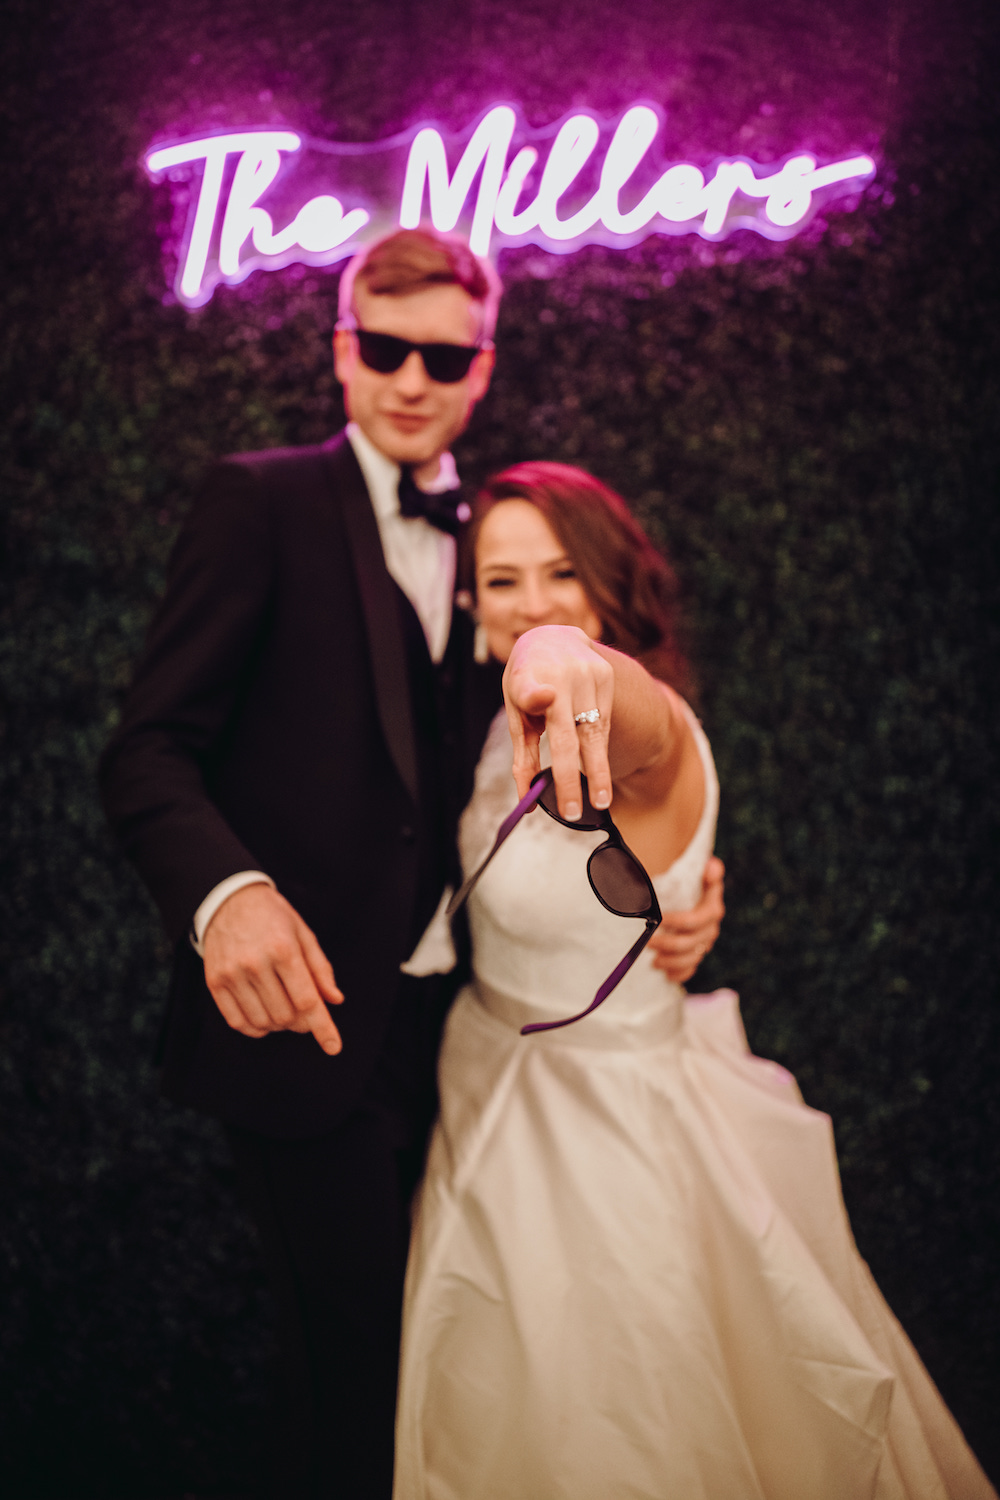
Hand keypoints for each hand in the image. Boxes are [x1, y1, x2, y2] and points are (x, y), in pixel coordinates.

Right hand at [202, 883, 343, 1054]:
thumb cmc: (272, 916)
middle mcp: (256, 963)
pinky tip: (264, 1019)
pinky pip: (237, 1021)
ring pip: (263, 1022)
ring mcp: (232, 974)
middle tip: (303, 1009)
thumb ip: (320, 968)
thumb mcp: (303, 934)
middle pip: (286, 1015)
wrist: (229, 899)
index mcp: (283, 949)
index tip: (333, 1047)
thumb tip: (334, 1000)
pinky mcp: (215, 982)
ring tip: (283, 1008)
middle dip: (301, 1020)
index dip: (323, 1027)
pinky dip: (255, 1028)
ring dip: (279, 1025)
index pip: (307, 1000)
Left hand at [503, 625, 614, 820]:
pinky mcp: (606, 675)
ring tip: (600, 802)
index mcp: (526, 677)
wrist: (553, 636)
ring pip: (593, 732)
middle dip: (569, 775)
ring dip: (597, 771)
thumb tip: (526, 799)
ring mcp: (587, 674)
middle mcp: (559, 674)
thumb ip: (522, 752)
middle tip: (570, 810)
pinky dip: (599, 752)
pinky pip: (603, 723)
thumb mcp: (515, 709)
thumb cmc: (527, 683)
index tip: (545, 698)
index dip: (535, 694)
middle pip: (566, 732)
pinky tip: (599, 777)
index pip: (528, 687)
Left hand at [648, 856, 724, 983]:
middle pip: (690, 943)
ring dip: (670, 962)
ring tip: (653, 960)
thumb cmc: (690, 883)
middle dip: (668, 944)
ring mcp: (705, 944)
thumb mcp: (698, 874)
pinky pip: (690, 970)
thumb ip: (709, 870)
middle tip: (648, 941)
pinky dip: (678, 974)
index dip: (679, 922)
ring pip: (690, 959)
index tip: (660, 919)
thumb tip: (712, 866)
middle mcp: (710, 928)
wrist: (690, 896)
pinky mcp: (697, 955)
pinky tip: (665, 973)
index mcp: (712, 908)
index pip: (697, 919)